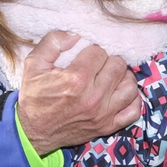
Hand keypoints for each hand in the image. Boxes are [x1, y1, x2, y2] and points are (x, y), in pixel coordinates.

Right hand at [16, 31, 141, 155]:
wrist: (33, 132)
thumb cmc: (35, 97)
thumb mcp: (34, 64)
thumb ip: (53, 42)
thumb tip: (75, 34)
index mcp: (76, 80)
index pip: (99, 52)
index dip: (92, 50)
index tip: (85, 56)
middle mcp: (93, 98)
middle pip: (118, 66)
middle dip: (109, 60)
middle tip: (98, 64)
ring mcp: (103, 114)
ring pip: (130, 86)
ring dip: (122, 77)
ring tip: (110, 76)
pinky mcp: (107, 127)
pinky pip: (133, 112)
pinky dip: (132, 100)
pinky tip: (120, 93)